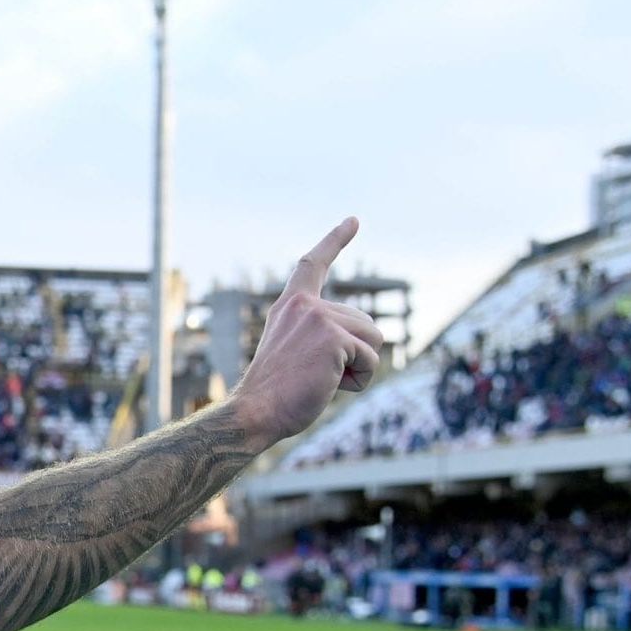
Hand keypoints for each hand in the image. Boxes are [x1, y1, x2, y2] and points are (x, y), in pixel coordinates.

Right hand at [230, 217, 384, 448]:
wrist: (256, 411)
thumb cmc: (275, 394)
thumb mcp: (295, 353)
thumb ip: (320, 336)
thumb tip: (368, 341)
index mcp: (290, 306)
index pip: (313, 264)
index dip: (335, 240)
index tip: (353, 220)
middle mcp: (305, 305)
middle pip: (363, 321)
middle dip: (354, 354)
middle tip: (316, 375)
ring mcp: (320, 318)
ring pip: (373, 339)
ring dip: (359, 367)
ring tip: (324, 380)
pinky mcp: (335, 337)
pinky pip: (371, 359)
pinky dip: (360, 380)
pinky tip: (330, 386)